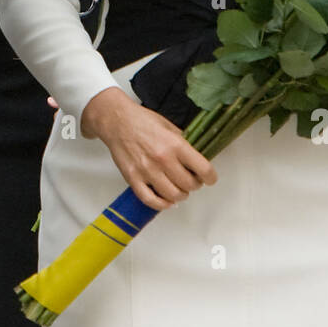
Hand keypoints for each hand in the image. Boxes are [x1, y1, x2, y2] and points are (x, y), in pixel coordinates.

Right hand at [80, 86, 217, 210]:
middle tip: (192, 181)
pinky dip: (162, 205)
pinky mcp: (133, 179)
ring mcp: (147, 171)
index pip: (203, 169)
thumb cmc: (142, 121)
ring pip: (173, 196)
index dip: (210, 177)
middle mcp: (163, 159)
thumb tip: (197, 158)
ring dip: (180, 195)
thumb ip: (184, 143)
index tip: (210, 178)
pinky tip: (166, 201)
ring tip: (179, 189)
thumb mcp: (170, 126)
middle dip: (195, 185)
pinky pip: (151, 200)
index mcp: (175, 144)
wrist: (117, 121)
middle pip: (189, 185)